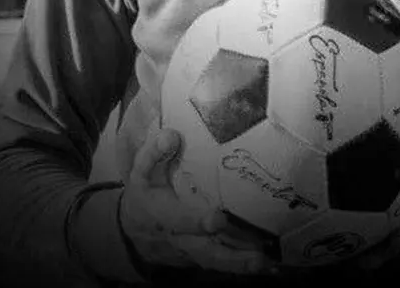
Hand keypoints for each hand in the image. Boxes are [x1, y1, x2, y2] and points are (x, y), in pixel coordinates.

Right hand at [119, 127, 272, 274]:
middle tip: (257, 257)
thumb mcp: (141, 172)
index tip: (218, 218)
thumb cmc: (145, 194)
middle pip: (205, 251)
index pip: (180, 219)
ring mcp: (190, 251)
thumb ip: (154, 154)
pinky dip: (239, 264)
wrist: (134, 229)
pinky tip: (263, 262)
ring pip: (215, 261)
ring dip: (240, 264)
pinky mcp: (199, 256)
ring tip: (265, 262)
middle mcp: (179, 237)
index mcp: (163, 214)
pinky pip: (219, 263)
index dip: (197, 221)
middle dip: (230, 255)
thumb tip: (172, 136)